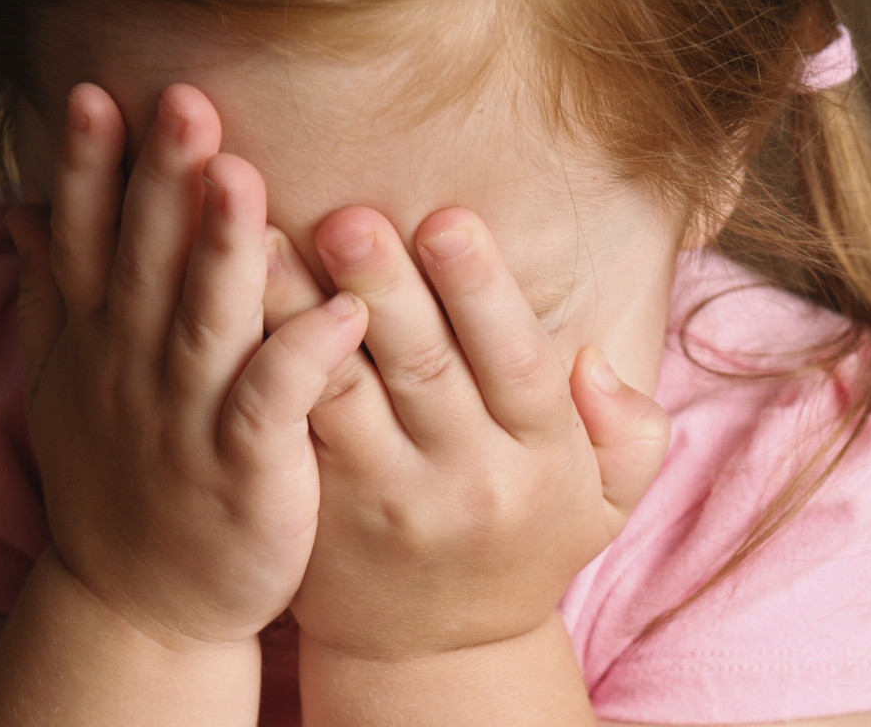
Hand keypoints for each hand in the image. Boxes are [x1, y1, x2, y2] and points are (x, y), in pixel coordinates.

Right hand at [3, 83, 368, 653]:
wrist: (144, 605)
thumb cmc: (119, 476)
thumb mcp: (64, 386)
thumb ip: (50, 295)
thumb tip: (20, 210)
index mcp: (95, 342)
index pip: (84, 241)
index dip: (86, 168)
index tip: (93, 91)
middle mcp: (131, 372)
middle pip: (146, 263)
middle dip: (161, 180)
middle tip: (183, 100)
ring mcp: (188, 422)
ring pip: (206, 324)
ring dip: (224, 250)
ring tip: (244, 177)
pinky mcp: (248, 471)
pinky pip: (276, 404)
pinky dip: (306, 357)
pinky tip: (344, 308)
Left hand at [260, 205, 671, 660]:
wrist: (439, 652)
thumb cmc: (527, 537)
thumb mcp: (607, 503)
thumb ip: (631, 429)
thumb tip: (596, 362)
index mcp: (545, 460)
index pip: (518, 366)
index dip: (482, 293)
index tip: (449, 218)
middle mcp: (466, 479)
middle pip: (425, 372)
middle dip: (386, 290)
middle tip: (350, 218)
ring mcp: (386, 498)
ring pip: (343, 395)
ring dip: (303, 316)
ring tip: (269, 243)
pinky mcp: (321, 509)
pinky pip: (294, 429)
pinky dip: (269, 367)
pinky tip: (239, 309)